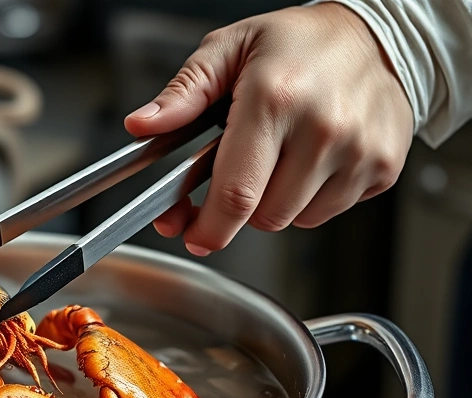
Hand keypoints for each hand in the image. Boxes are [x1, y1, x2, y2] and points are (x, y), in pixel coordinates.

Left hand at [124, 2, 413, 255]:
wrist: (377, 36)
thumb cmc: (298, 43)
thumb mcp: (229, 48)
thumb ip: (183, 92)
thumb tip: (143, 125)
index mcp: (275, 98)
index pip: (235, 192)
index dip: (208, 227)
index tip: (191, 233)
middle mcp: (322, 128)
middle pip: (263, 216)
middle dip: (238, 209)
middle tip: (234, 178)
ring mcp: (358, 151)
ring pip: (295, 220)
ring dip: (275, 203)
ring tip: (277, 158)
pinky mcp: (383, 167)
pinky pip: (329, 212)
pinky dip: (311, 198)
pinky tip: (310, 161)